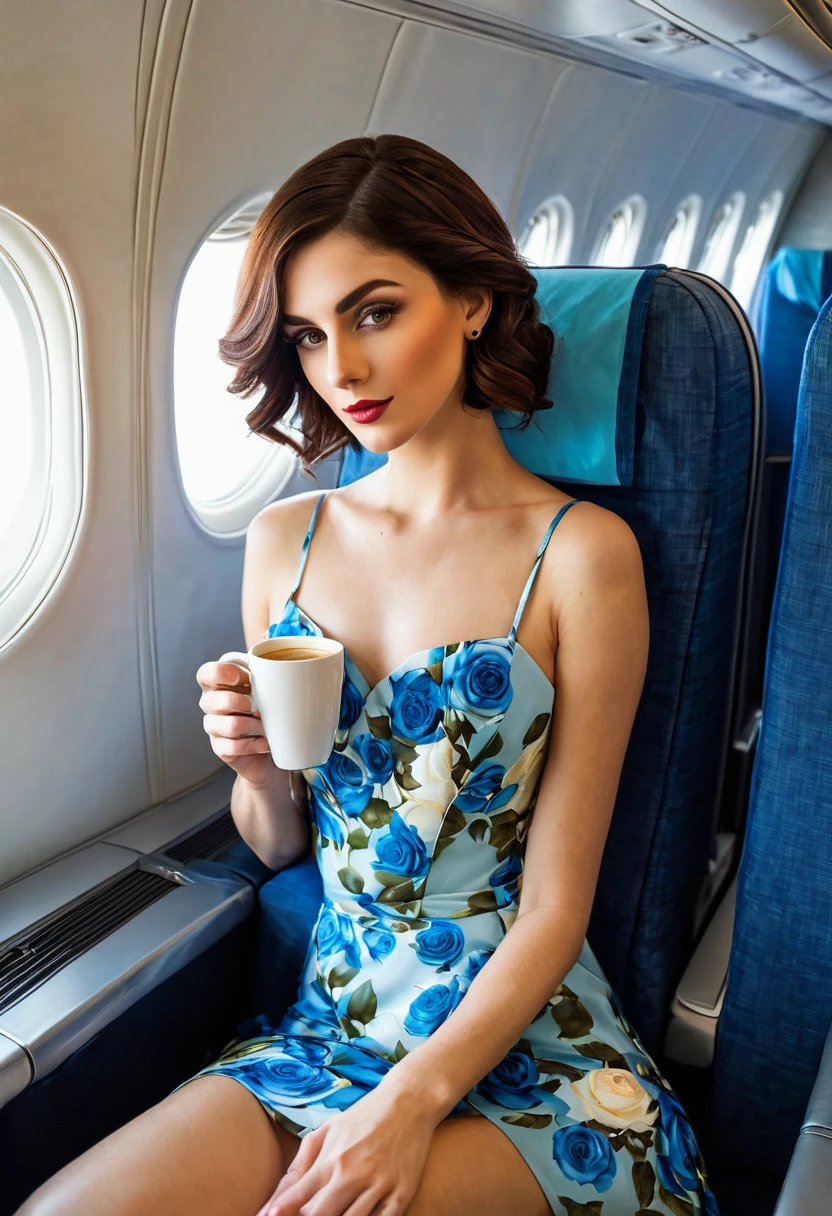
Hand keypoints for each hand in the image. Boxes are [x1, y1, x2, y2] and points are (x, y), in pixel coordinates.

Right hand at [196, 659, 275, 788]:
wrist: (272, 742)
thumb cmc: (266, 707)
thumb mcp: (267, 684)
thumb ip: (264, 667)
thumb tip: (272, 649)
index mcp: (218, 684)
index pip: (206, 674)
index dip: (222, 673)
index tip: (246, 677)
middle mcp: (211, 704)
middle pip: (212, 701)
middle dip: (239, 702)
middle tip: (257, 706)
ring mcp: (214, 727)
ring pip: (227, 725)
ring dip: (252, 726)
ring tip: (265, 727)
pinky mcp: (220, 748)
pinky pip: (232, 747)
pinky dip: (253, 745)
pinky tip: (263, 743)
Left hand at [257, 1083, 438, 1215]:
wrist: (409, 1102)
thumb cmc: (363, 1117)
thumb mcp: (328, 1131)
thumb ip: (300, 1166)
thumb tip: (275, 1200)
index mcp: (332, 1157)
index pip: (299, 1196)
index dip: (280, 1211)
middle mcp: (353, 1173)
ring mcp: (379, 1185)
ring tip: (332, 1214)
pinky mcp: (402, 1193)